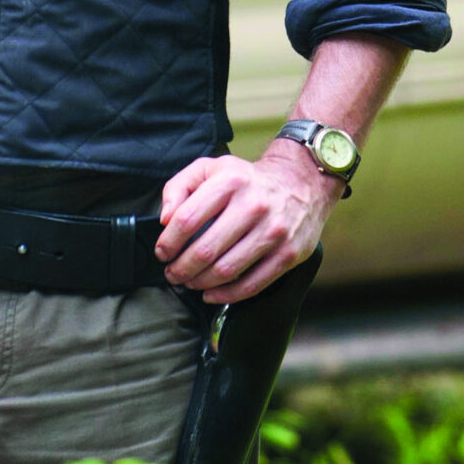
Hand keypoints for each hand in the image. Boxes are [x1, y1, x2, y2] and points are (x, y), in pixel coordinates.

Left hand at [156, 140, 341, 303]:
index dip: (169, 242)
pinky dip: (226, 295)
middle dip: (181, 268)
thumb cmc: (247, 180)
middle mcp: (253, 205)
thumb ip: (179, 187)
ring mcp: (273, 232)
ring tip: (190, 281)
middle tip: (173, 273)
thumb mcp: (211, 168)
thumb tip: (165, 219)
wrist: (301, 184)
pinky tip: (211, 293)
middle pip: (205, 250)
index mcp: (230, 181)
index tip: (162, 252)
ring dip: (200, 282)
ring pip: (226, 270)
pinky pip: (252, 284)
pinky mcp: (288, 254)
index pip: (187, 219)